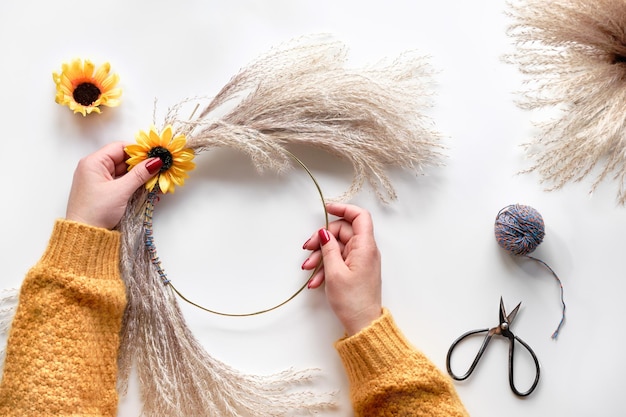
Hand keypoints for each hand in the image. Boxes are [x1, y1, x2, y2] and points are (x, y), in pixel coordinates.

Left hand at [65, 142, 161, 228]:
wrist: (85, 236)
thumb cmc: (96, 211)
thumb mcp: (121, 191)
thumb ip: (139, 174)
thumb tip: (156, 160)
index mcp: (93, 162)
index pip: (119, 147)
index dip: (138, 151)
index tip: (154, 156)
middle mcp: (94, 168)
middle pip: (123, 159)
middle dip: (141, 165)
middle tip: (159, 169)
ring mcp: (99, 180)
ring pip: (124, 171)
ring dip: (139, 176)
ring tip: (155, 180)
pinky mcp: (103, 191)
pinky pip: (121, 182)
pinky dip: (133, 184)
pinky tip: (146, 188)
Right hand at [302, 203, 381, 335]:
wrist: (363, 325)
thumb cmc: (352, 300)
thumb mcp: (334, 272)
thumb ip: (328, 248)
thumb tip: (324, 232)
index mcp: (365, 247)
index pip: (359, 216)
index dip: (343, 208)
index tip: (326, 208)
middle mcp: (365, 250)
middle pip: (342, 232)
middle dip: (322, 239)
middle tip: (307, 250)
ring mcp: (360, 260)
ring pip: (338, 247)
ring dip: (321, 257)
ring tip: (308, 270)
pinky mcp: (355, 270)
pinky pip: (339, 261)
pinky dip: (326, 268)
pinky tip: (315, 281)